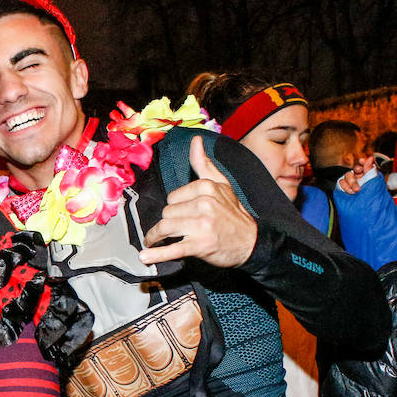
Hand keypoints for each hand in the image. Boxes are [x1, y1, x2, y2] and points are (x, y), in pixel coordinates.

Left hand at [139, 135, 257, 268]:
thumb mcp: (222, 184)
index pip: (172, 197)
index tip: (181, 214)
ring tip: (153, 242)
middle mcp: (204, 204)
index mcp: (206, 187)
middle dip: (169, 222)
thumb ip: (204, 164)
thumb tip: (196, 140)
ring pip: (165, 228)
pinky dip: (158, 254)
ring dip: (156, 237)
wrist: (251, 242)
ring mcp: (201, 225)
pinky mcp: (200, 245)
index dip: (174, 207)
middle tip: (178, 229)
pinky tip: (145, 256)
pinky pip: (173, 249)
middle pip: (167, 213)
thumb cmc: (233, 213)